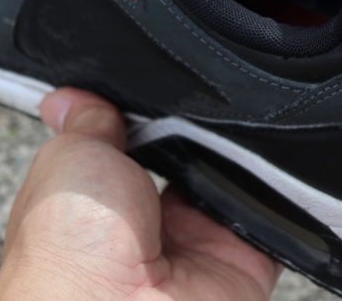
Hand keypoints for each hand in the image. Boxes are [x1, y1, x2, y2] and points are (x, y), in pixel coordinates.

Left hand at [0, 88, 280, 300]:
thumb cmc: (69, 246)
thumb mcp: (68, 158)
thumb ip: (86, 123)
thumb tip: (70, 97)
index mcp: (104, 194)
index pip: (140, 137)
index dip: (152, 110)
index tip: (164, 81)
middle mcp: (152, 220)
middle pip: (194, 152)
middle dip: (198, 129)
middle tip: (193, 116)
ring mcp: (199, 241)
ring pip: (235, 176)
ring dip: (234, 156)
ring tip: (222, 141)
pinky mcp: (243, 261)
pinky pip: (273, 214)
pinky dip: (273, 192)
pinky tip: (258, 172)